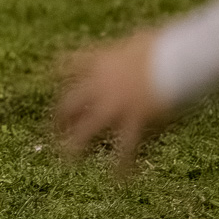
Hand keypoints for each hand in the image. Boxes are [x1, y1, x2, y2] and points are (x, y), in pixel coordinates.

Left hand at [54, 28, 169, 176]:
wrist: (178, 56)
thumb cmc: (167, 45)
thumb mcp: (140, 40)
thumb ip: (132, 46)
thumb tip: (139, 41)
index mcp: (101, 61)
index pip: (67, 64)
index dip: (52, 73)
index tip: (39, 80)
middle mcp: (102, 84)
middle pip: (70, 102)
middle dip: (59, 117)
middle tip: (52, 130)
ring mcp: (116, 103)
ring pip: (88, 128)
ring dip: (76, 144)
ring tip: (67, 160)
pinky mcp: (137, 119)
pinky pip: (126, 146)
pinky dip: (123, 163)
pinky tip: (118, 179)